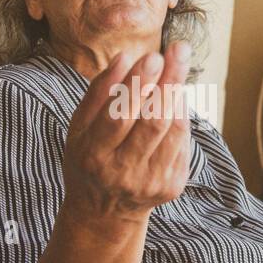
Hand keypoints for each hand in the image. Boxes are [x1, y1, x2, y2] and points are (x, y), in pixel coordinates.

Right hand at [62, 41, 190, 223]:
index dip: (137, 85)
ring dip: (179, 93)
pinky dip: (181, 114)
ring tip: (178, 64)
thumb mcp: (79, 128)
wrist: (104, 211)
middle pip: (152, 121)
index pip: (118, 116)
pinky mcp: (172, 187)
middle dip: (168, 81)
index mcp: (93, 155)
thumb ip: (98, 93)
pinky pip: (182, 142)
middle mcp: (122, 173)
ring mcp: (150, 182)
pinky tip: (176, 95)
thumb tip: (124, 58)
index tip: (153, 55)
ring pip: (173, 130)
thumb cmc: (89, 158)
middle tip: (178, 50)